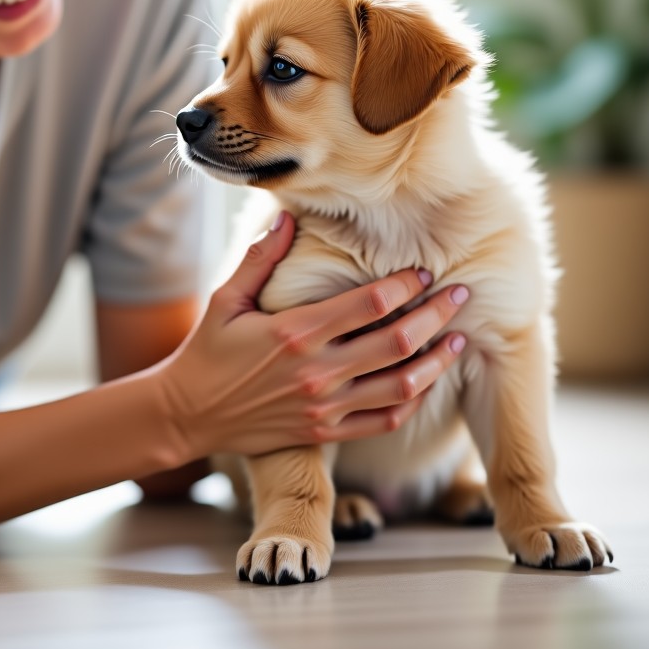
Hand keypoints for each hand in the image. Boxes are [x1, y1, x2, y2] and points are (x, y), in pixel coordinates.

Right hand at [155, 212, 467, 461]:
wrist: (187, 415)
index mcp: (295, 332)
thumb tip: (288, 216)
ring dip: (436, 361)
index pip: (368, 304)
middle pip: (397, 341)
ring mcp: (325, 406)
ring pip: (401, 385)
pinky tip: (425, 382)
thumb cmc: (206, 351)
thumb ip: (261, 258)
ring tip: (459, 340)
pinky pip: (383, 420)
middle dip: (436, 315)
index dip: (404, 284)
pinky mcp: (325, 433)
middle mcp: (317, 371)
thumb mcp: (225, 299)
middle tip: (461, 295)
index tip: (424, 269)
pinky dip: (411, 401)